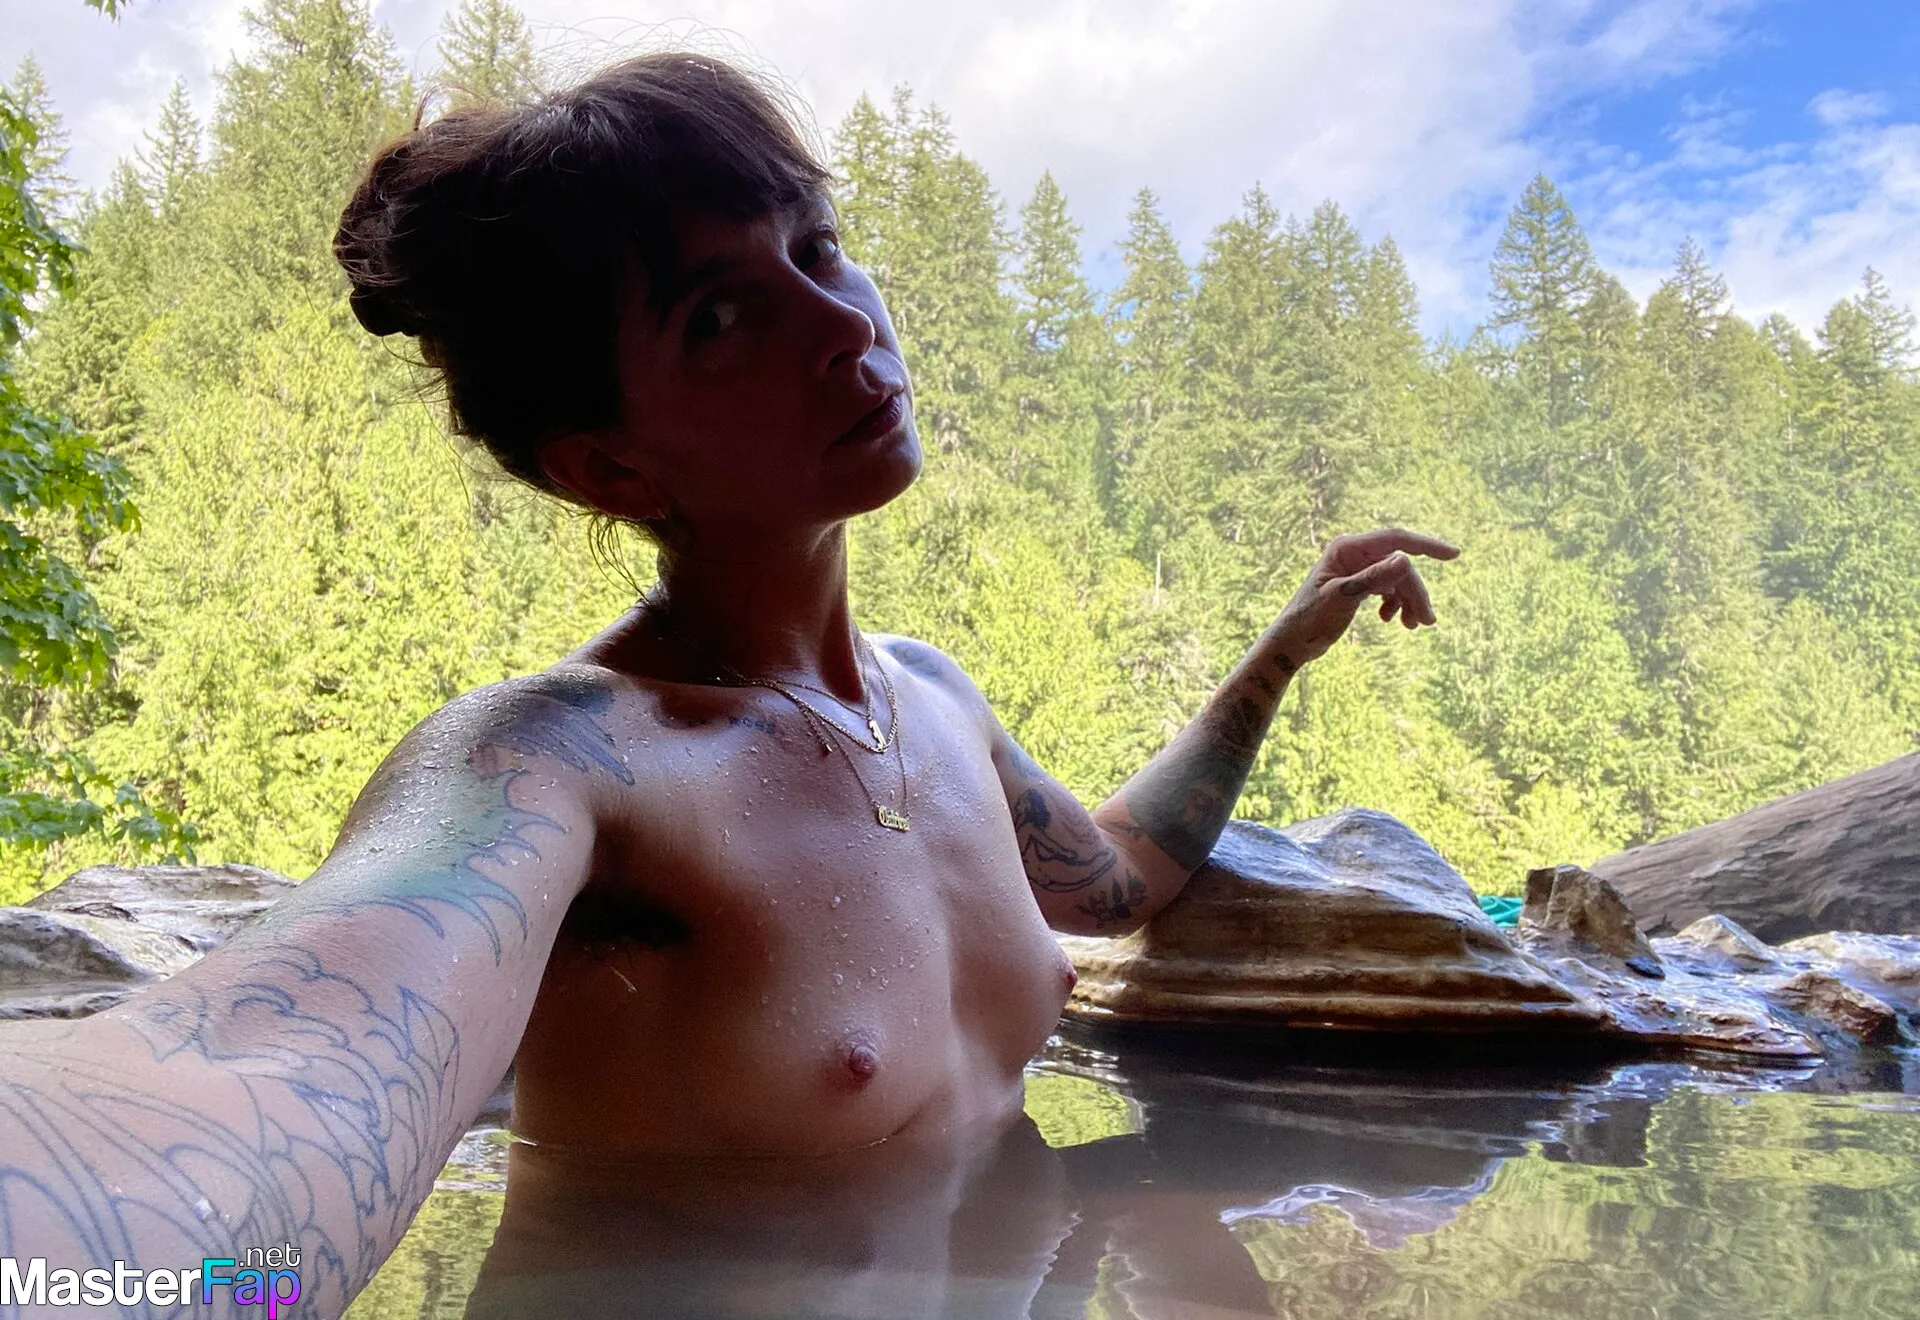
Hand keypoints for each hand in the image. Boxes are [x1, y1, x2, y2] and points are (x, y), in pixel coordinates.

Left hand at [1268, 528, 1459, 667]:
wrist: (1292, 642)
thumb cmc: (1309, 619)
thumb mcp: (1342, 598)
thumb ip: (1372, 579)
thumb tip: (1405, 559)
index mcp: (1347, 548)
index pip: (1395, 539)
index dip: (1427, 545)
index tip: (1454, 554)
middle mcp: (1354, 553)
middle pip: (1400, 566)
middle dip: (1416, 593)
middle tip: (1427, 621)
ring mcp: (1358, 568)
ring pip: (1398, 580)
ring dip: (1409, 602)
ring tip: (1414, 627)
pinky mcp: (1360, 584)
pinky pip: (1389, 589)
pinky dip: (1396, 605)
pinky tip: (1392, 620)